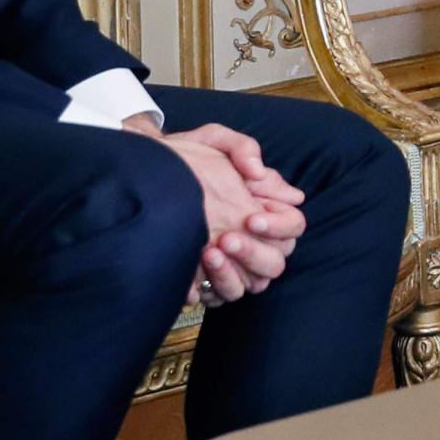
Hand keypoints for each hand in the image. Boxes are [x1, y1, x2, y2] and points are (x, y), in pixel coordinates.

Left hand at [131, 118, 307, 304]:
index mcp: (265, 209)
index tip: (251, 218)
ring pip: (252, 285)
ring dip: (232, 273)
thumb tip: (259, 172)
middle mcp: (255, 240)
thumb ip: (241, 148)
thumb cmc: (185, 159)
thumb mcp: (213, 141)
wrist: (145, 177)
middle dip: (254, 252)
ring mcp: (234, 264)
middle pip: (276, 261)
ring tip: (207, 252)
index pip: (293, 225)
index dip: (279, 226)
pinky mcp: (209, 282)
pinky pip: (219, 298)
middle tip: (226, 237)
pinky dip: (209, 290)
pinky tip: (191, 277)